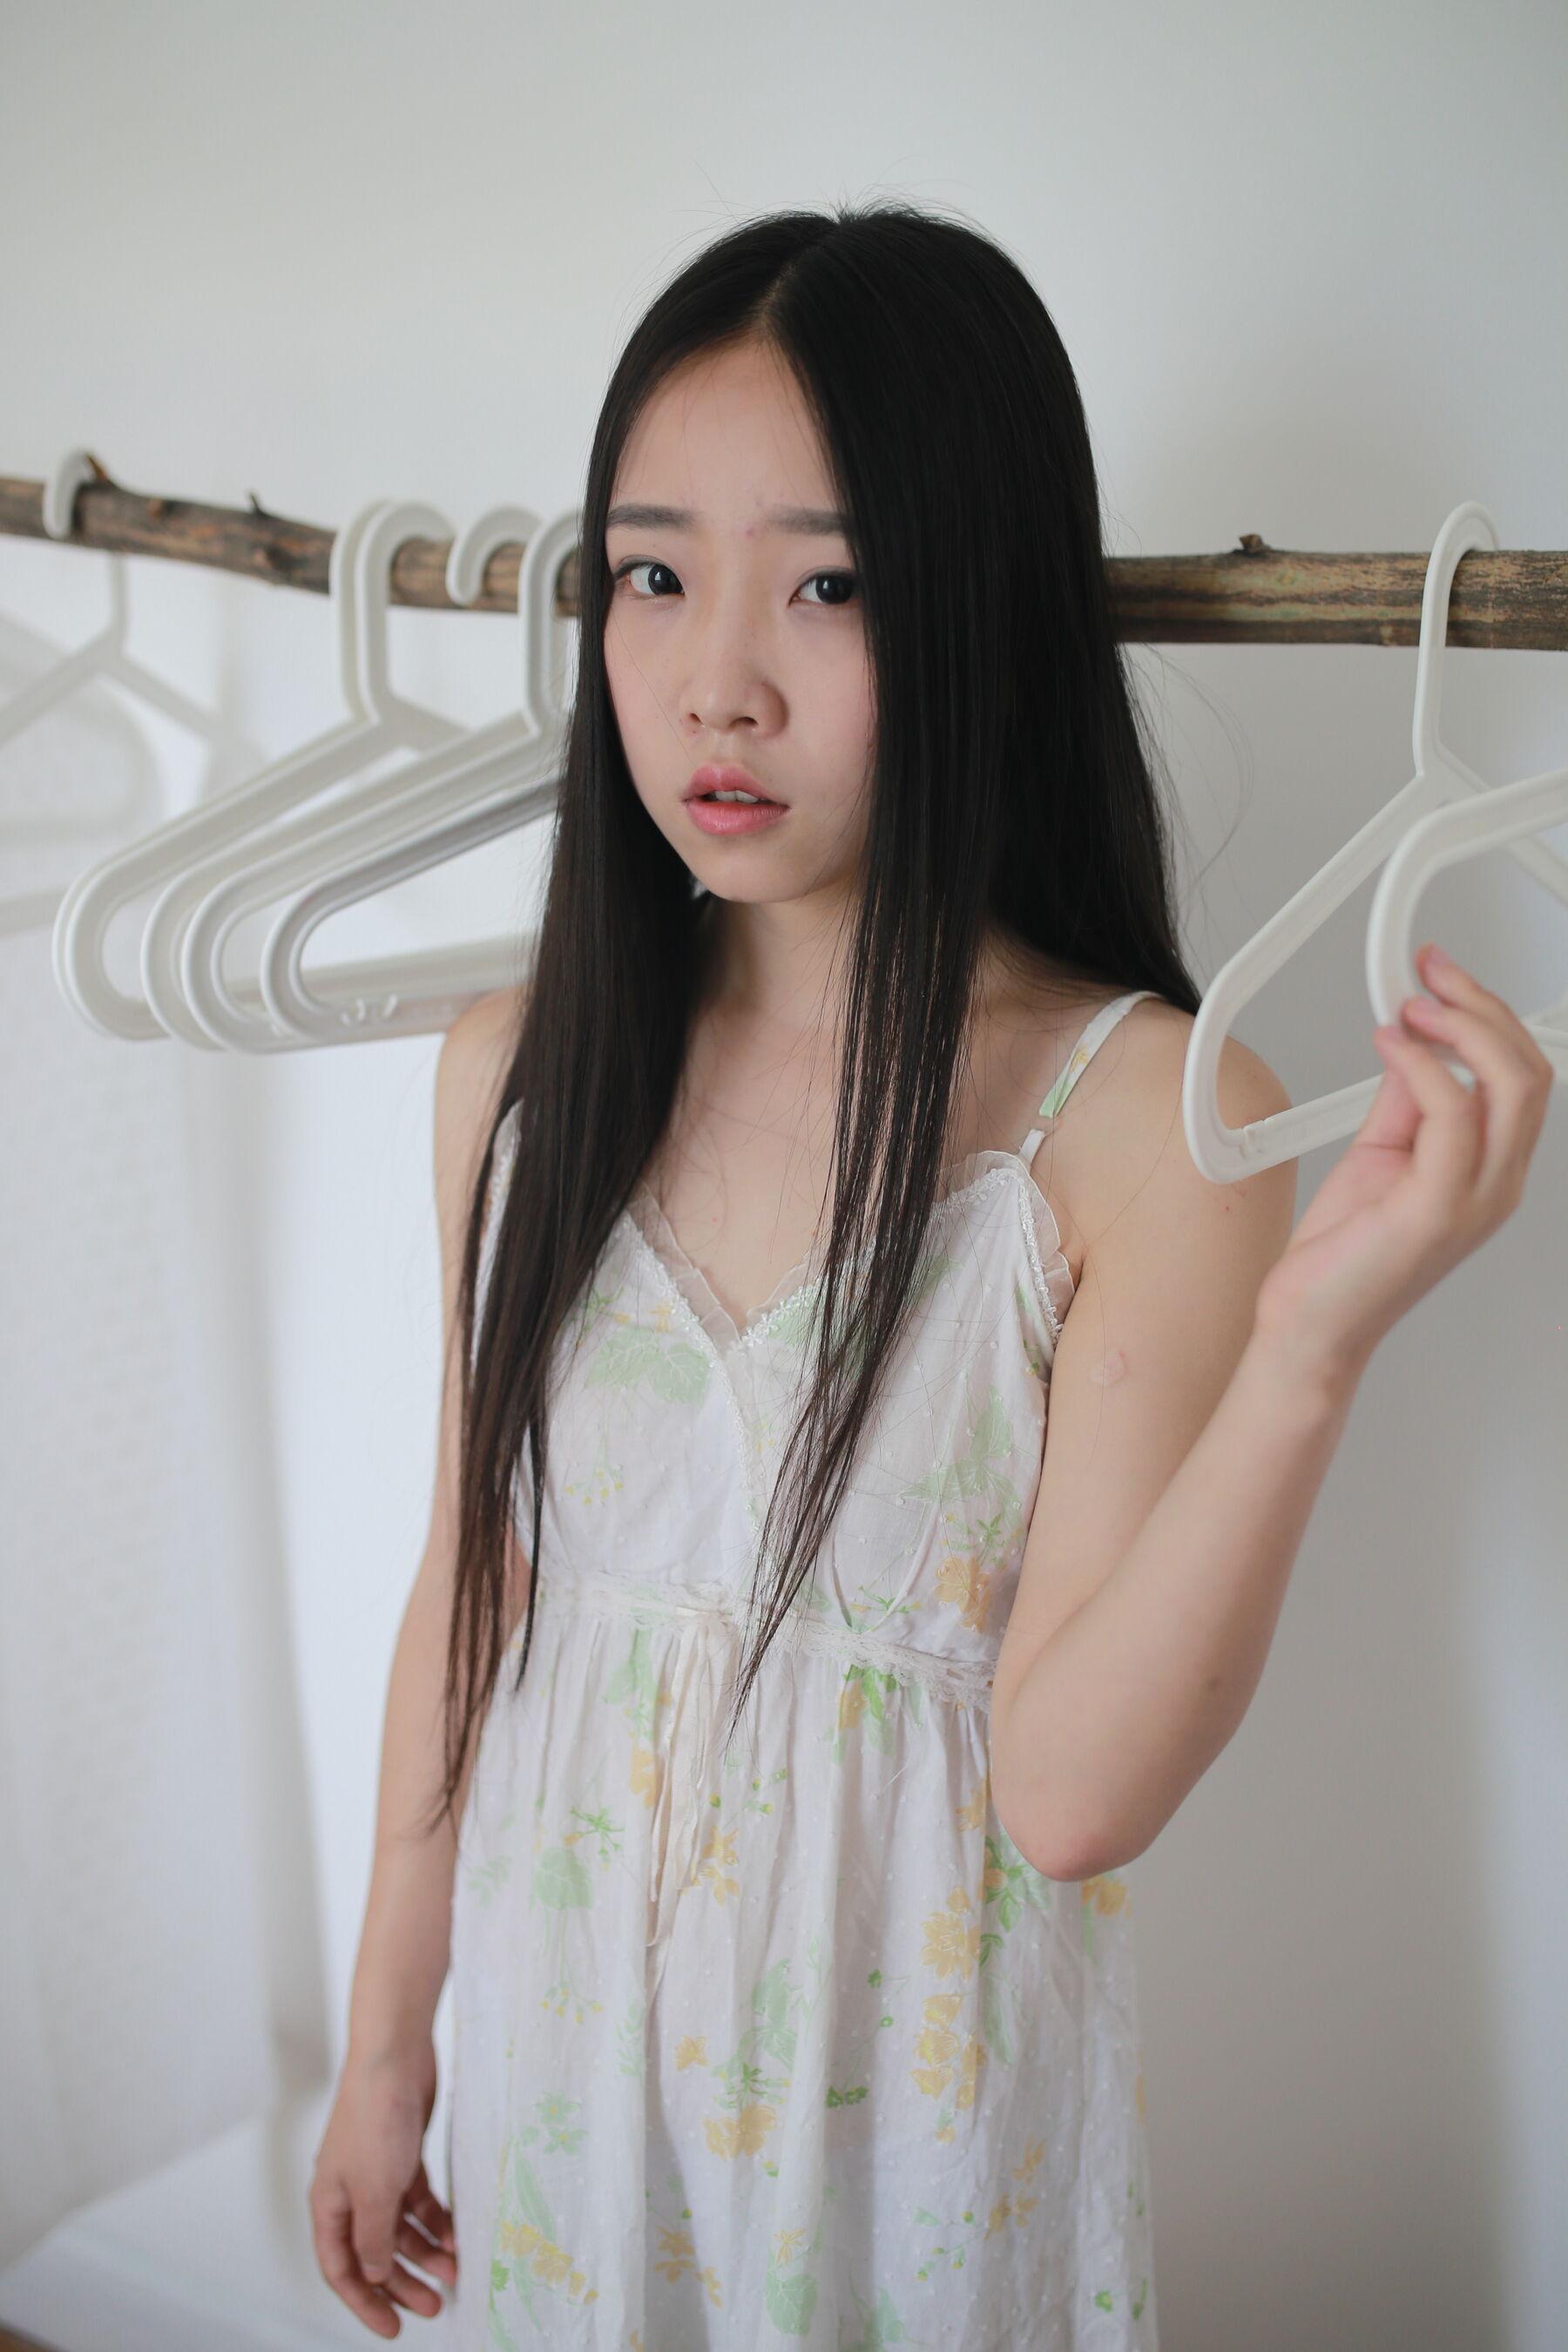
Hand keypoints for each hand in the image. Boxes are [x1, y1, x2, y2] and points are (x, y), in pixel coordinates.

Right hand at [309, 2043, 456, 2336]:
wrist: (396, 2056)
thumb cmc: (376, 2119)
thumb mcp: (375, 2192)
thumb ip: (374, 2239)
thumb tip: (375, 2275)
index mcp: (329, 2204)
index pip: (341, 2268)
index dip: (365, 2302)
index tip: (393, 2328)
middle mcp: (350, 2192)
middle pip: (374, 2252)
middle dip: (403, 2282)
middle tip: (435, 2305)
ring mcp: (377, 2172)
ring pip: (399, 2227)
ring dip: (426, 2251)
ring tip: (456, 2270)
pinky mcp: (403, 2154)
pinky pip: (418, 2200)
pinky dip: (435, 2218)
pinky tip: (455, 2234)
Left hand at [1252, 942, 1553, 1384]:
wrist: (1311, 1326)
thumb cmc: (1343, 1256)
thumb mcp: (1382, 1153)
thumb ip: (1407, 1100)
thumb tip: (1413, 1044)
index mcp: (1490, 1170)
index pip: (1524, 1076)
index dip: (1489, 1014)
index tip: (1440, 974)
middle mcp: (1495, 1184)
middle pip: (1531, 1071)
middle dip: (1482, 1005)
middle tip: (1429, 973)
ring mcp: (1473, 1199)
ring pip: (1511, 1086)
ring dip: (1461, 1026)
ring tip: (1411, 1004)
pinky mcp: (1435, 1209)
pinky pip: (1451, 1115)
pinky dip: (1420, 1064)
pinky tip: (1388, 1045)